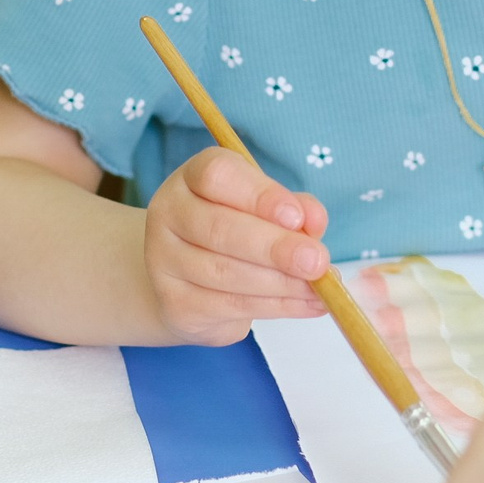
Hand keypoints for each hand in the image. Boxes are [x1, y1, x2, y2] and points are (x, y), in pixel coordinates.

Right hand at [143, 147, 331, 343]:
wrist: (192, 282)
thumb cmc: (239, 231)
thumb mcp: (267, 209)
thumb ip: (295, 208)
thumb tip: (314, 221)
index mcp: (193, 178)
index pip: (217, 175)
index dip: (259, 195)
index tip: (296, 217)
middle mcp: (170, 213)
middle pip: (220, 229)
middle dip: (275, 247)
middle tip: (316, 261)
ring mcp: (164, 260)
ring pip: (226, 273)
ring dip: (281, 283)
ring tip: (319, 288)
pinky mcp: (174, 302)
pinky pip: (229, 306)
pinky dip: (277, 307)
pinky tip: (307, 304)